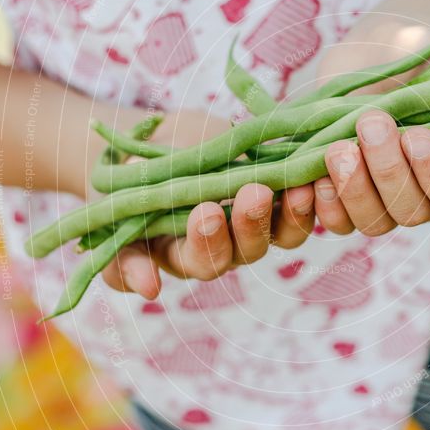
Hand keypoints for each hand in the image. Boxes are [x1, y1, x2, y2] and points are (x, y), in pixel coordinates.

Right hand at [98, 110, 315, 299]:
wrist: (157, 139)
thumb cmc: (128, 177)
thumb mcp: (114, 208)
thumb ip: (124, 250)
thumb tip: (148, 290)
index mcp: (184, 254)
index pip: (200, 261)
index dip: (207, 243)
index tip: (207, 212)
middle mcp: (226, 247)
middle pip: (246, 250)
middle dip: (250, 224)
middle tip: (252, 195)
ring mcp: (257, 224)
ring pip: (282, 234)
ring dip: (292, 213)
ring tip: (296, 185)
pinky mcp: (280, 197)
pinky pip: (302, 206)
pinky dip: (311, 194)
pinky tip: (315, 174)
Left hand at [310, 13, 429, 235]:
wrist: (380, 46)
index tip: (419, 136)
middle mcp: (424, 198)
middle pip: (410, 213)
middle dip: (388, 170)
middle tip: (371, 122)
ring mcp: (381, 201)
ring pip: (371, 223)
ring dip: (354, 189)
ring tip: (338, 147)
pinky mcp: (343, 196)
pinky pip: (334, 221)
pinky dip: (321, 204)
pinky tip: (308, 176)